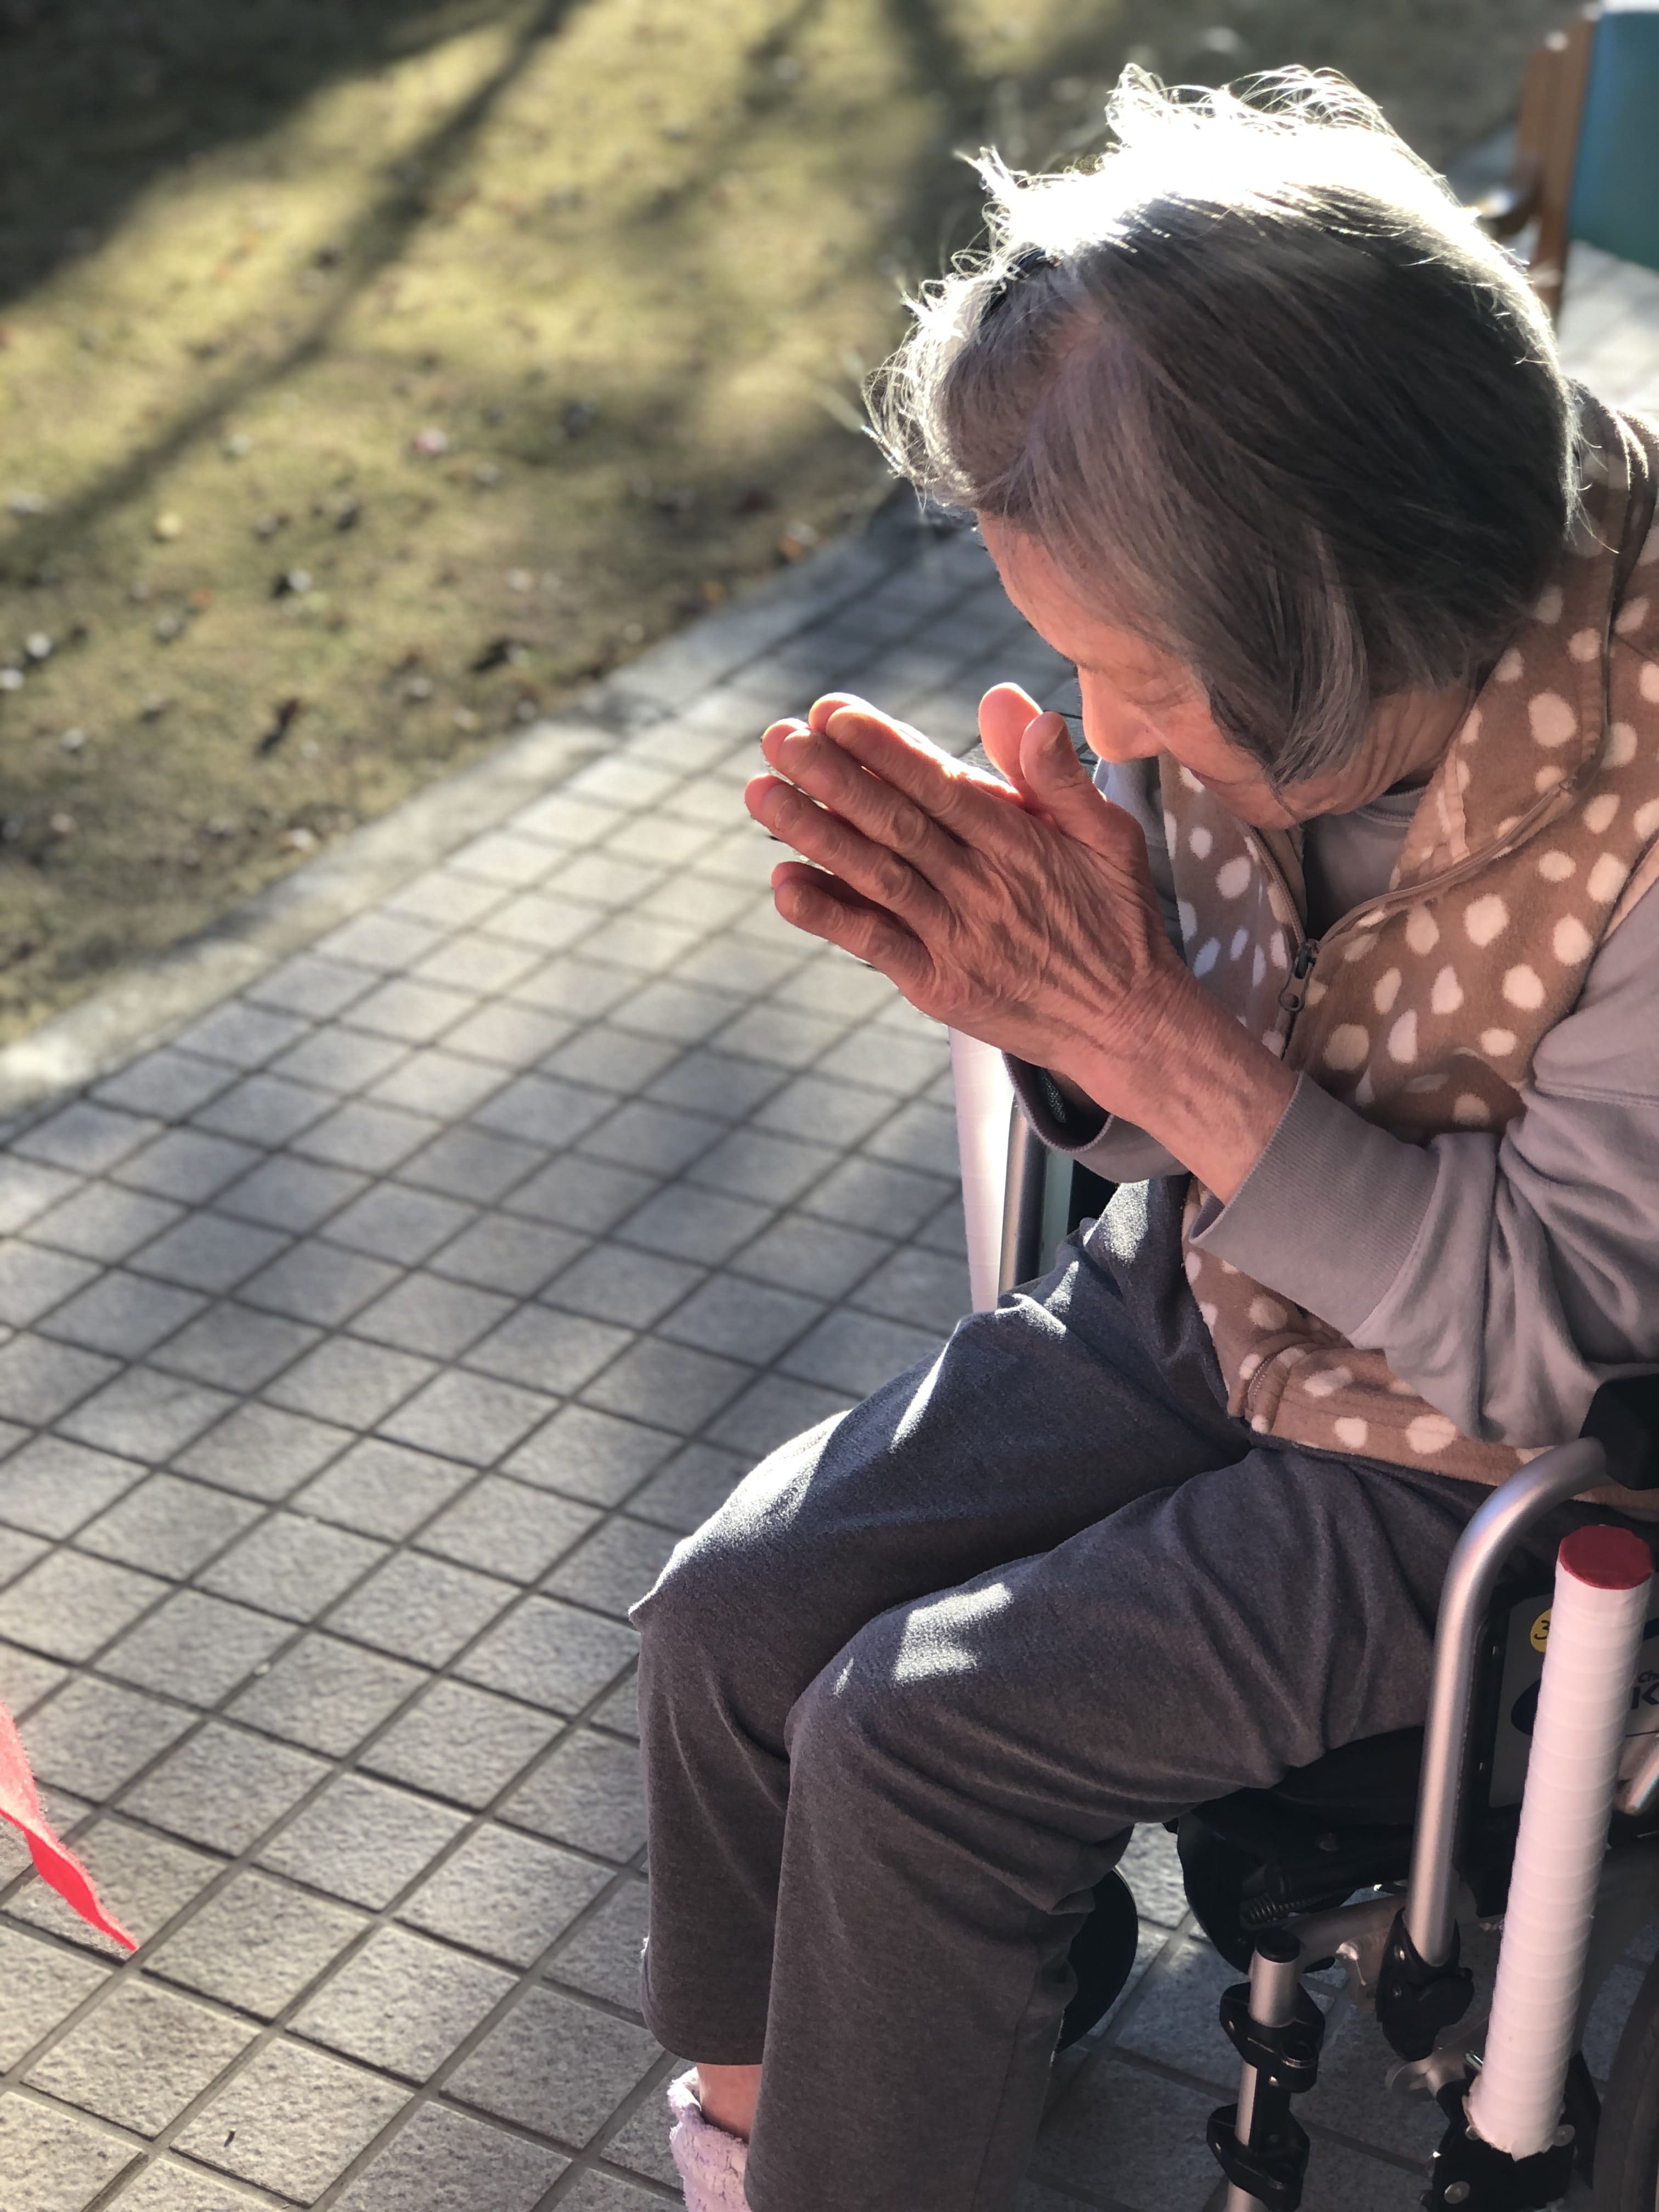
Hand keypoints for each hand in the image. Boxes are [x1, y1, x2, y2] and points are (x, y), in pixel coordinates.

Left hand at [744, 685, 1297, 1197]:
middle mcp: (983, 885)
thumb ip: (1056, 773)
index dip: (883, 748)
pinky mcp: (939, 985)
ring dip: (813, 834)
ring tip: (761, 794)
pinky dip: (828, 916)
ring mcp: (957, 938)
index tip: (833, 713)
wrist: (1128, 1025)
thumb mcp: (1110, 835)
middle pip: (895, 822)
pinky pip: (876, 944)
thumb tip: (1008, 700)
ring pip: (876, 876)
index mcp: (1020, 840)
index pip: (940, 783)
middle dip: (830, 777)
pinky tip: (783, 885)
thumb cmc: (1118, 919)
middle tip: (776, 738)